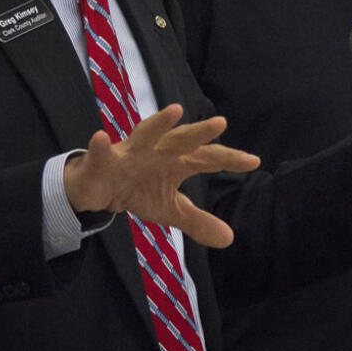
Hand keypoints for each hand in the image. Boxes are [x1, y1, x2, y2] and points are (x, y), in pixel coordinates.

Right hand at [62, 104, 260, 248]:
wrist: (98, 189)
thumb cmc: (137, 189)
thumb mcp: (169, 209)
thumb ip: (197, 221)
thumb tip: (230, 238)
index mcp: (175, 162)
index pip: (206, 158)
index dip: (228, 158)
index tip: (254, 161)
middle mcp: (156, 151)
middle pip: (180, 140)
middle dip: (199, 132)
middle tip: (221, 123)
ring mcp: (129, 154)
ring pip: (145, 136)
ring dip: (158, 124)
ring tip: (174, 111)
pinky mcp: (103, 161)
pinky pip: (101, 153)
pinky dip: (100, 146)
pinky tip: (101, 138)